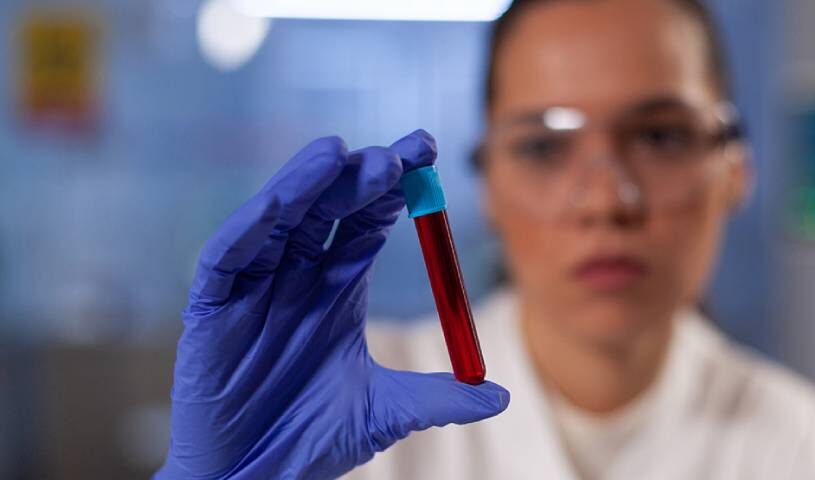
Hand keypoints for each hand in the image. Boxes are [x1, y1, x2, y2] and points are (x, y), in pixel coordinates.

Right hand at [156, 130, 509, 478]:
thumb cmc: (309, 438)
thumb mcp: (386, 412)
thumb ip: (441, 398)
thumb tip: (503, 397)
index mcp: (338, 287)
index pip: (369, 220)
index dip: (395, 188)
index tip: (427, 155)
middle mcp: (297, 275)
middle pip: (329, 208)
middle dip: (361, 177)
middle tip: (399, 154)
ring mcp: (254, 286)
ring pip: (279, 219)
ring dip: (306, 185)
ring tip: (339, 153)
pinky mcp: (210, 307)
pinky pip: (227, 256)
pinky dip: (249, 227)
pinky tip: (278, 203)